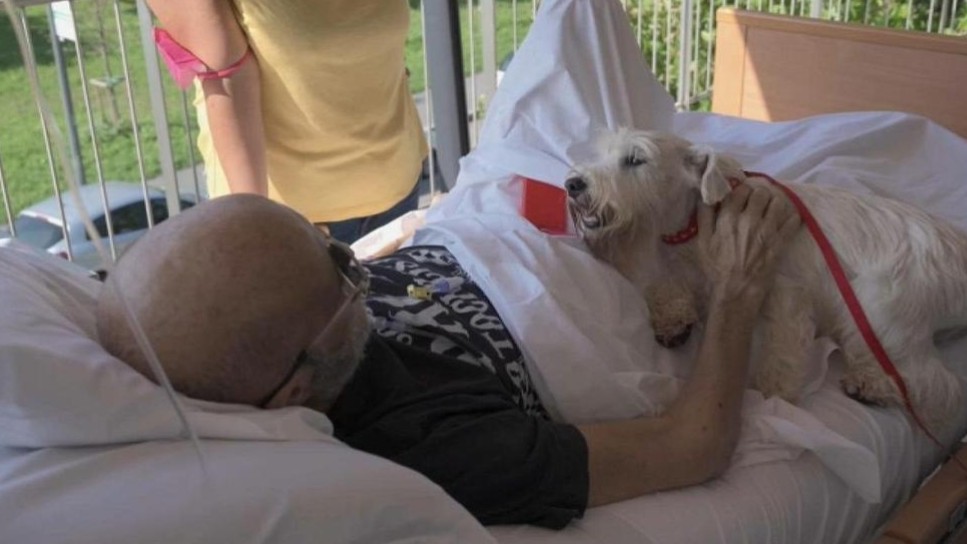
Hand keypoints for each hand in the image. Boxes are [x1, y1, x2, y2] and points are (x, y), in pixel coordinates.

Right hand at [697, 184, 800, 303]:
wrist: (737, 290)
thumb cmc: (717, 267)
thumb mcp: (702, 242)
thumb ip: (704, 217)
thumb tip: (706, 196)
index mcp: (728, 218)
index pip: (740, 190)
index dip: (742, 189)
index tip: (742, 195)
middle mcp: (749, 219)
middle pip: (761, 193)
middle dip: (759, 194)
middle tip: (758, 200)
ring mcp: (767, 230)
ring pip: (778, 202)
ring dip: (775, 201)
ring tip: (772, 207)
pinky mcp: (780, 241)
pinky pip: (793, 220)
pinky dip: (791, 216)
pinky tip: (786, 218)